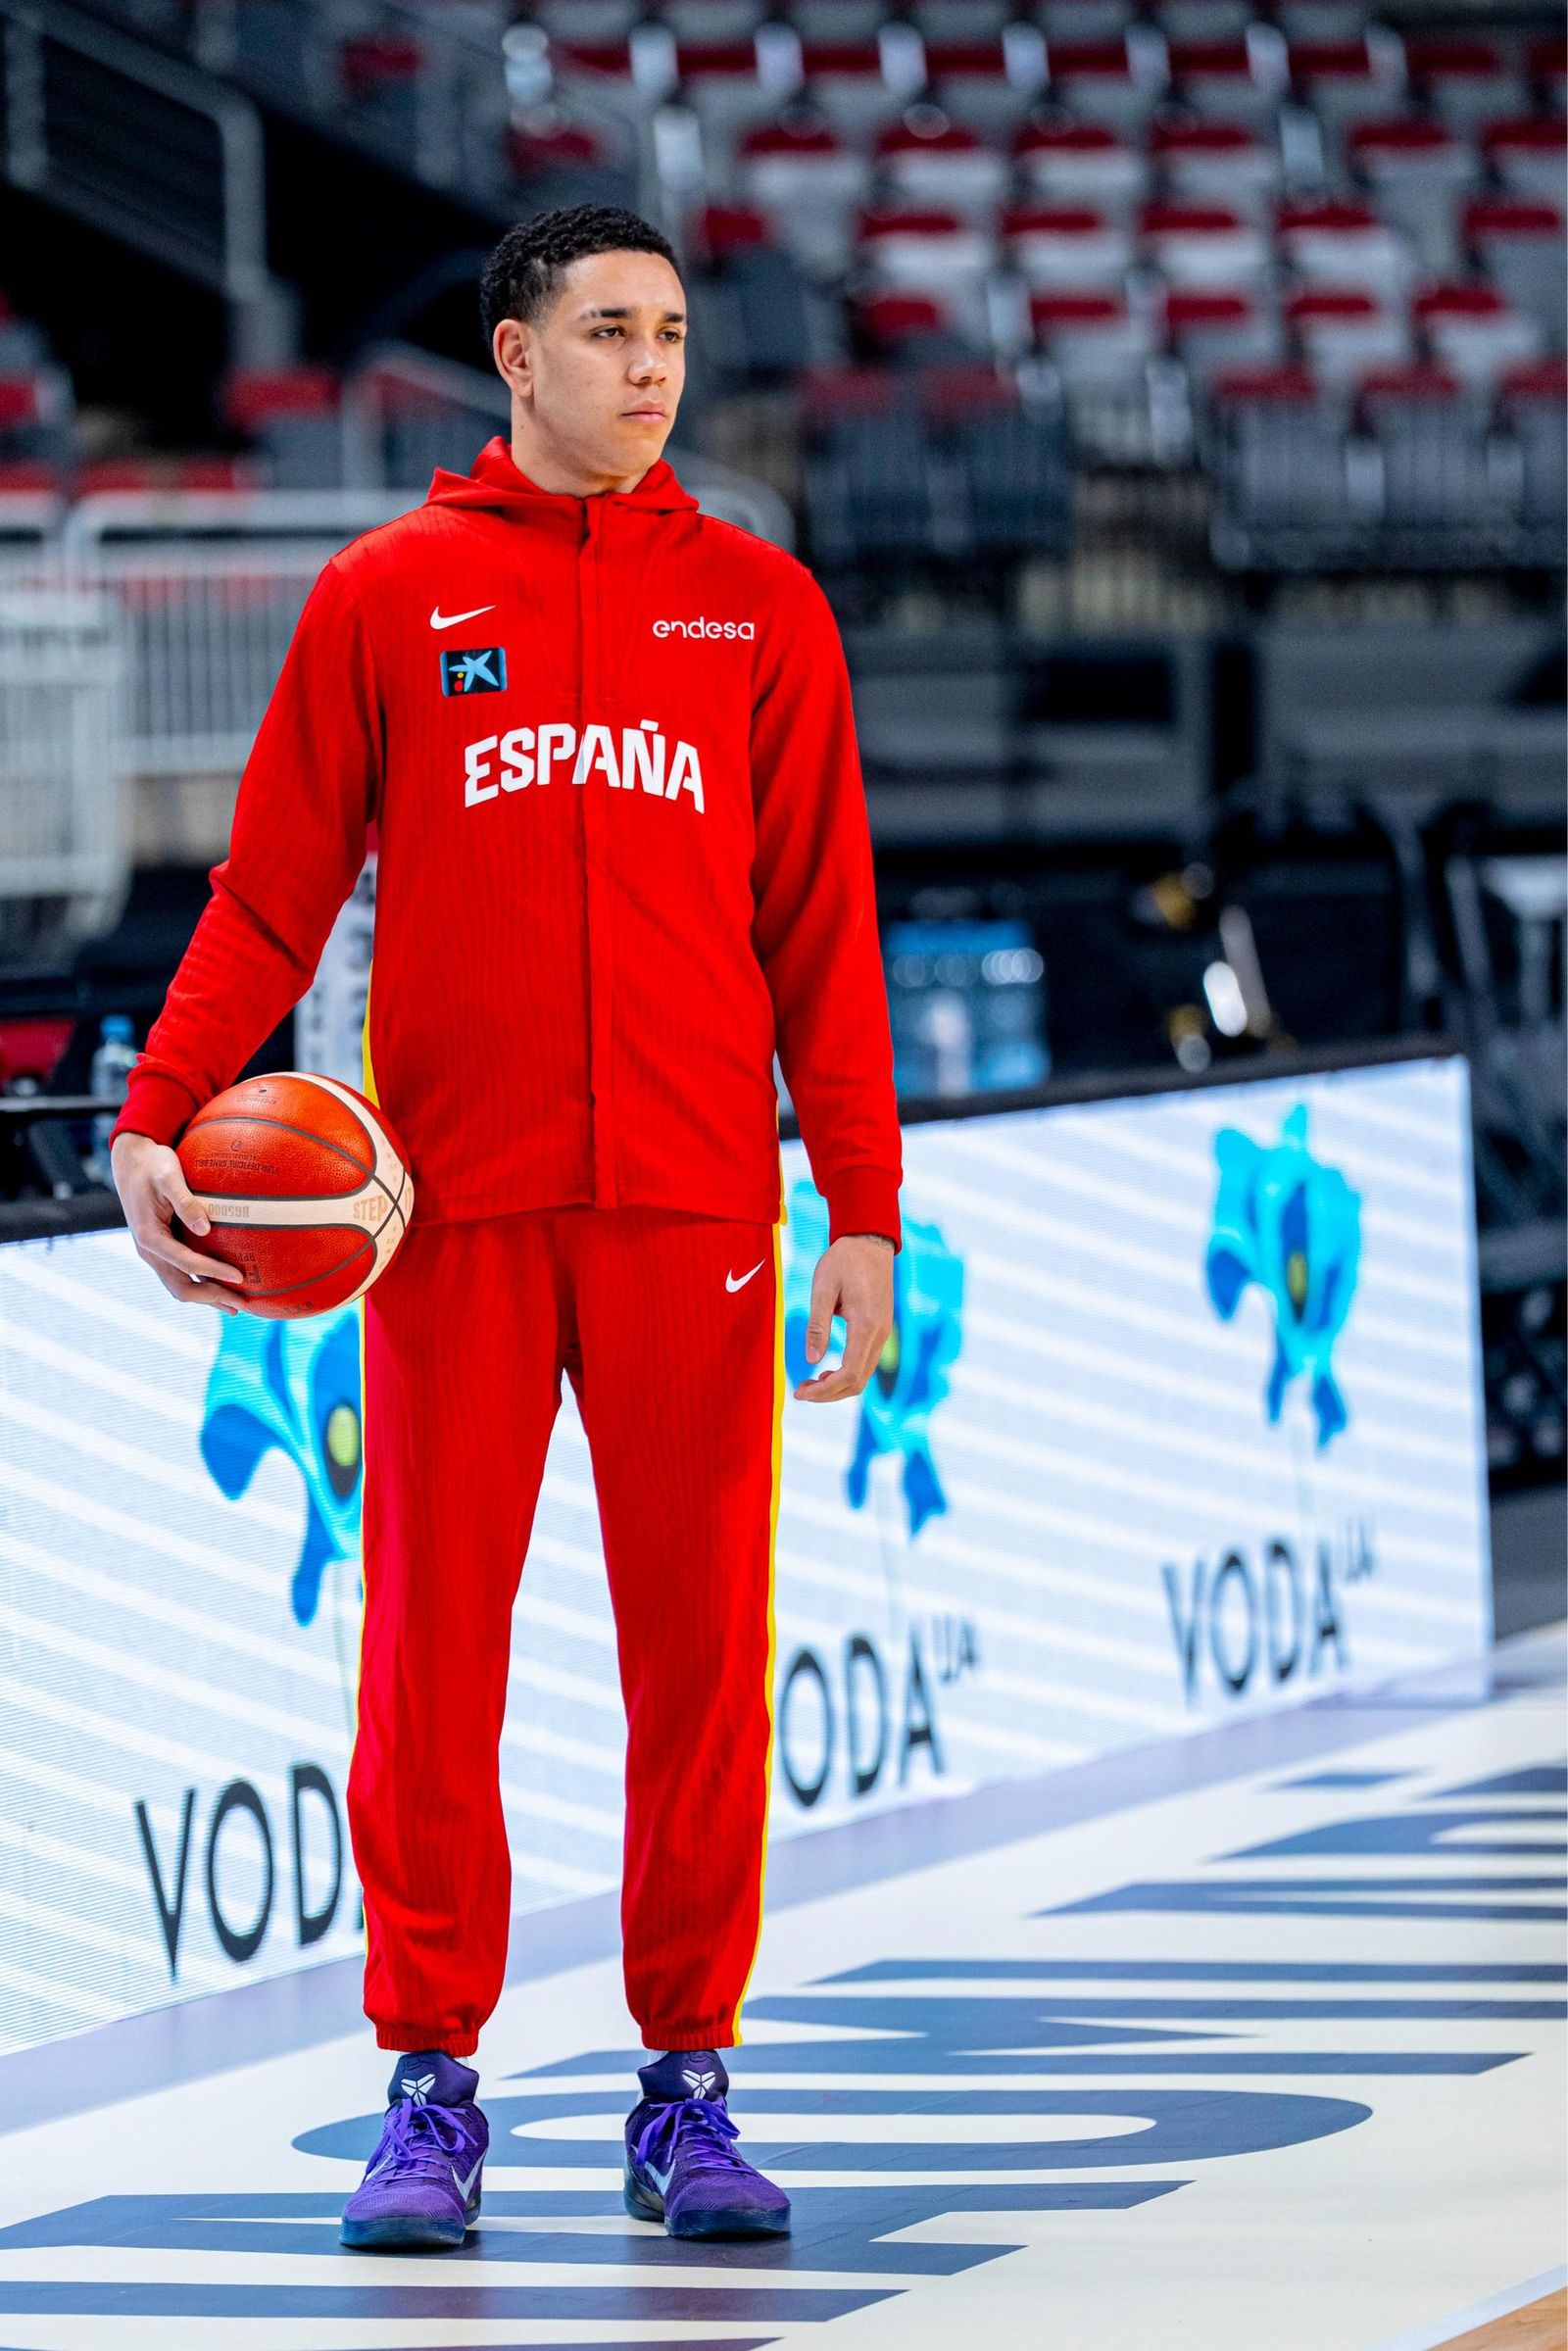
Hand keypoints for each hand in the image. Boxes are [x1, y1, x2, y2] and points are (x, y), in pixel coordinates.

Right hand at [110, 1131, 245, 1313]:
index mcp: (150, 1236)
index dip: (214, 1273)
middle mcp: (149, 1250)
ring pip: (179, 1286)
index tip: (240, 1277)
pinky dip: (199, 1285)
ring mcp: (153, 1252)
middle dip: (211, 1298)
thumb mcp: (169, 1177)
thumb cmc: (153, 1165)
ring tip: (234, 1306)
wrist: (131, 1161)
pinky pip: (179, 1274)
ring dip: (206, 1298)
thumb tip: (205, 1228)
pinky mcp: (160, 1248)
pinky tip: (218, 1286)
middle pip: (181, 1287)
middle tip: (242, 1304)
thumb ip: (186, 1202)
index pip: (187, 1263)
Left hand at [793, 1233, 893, 1402]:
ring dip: (837, 1386)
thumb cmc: (843, 1260)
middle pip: (857, 1382)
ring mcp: (883, 1332)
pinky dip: (847, 1374)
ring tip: (810, 1382)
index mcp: (866, 1325)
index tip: (800, 1392)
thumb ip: (818, 1325)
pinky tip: (827, 1370)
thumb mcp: (823, 1288)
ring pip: (864, 1375)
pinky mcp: (881, 1329)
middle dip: (828, 1393)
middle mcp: (880, 1333)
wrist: (870, 1241)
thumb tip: (812, 1360)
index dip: (824, 1390)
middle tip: (800, 1391)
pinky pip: (866, 1362)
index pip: (848, 1373)